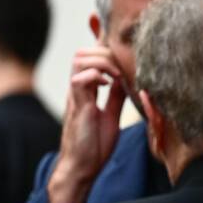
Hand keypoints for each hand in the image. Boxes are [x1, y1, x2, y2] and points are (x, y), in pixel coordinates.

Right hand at [47, 46, 127, 202]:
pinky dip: (96, 76)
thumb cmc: (94, 146)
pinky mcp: (77, 107)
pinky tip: (109, 84)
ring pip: (79, 60)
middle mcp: (78, 90)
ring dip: (102, 61)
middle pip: (82, 53)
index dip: (98, 42)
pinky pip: (80, 80)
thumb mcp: (111, 116)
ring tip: (117, 75)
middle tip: (122, 67)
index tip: (110, 35)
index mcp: (86, 90)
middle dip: (104, 51)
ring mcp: (76, 96)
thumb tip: (125, 80)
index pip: (90, 58)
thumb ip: (116, 97)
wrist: (81, 168)